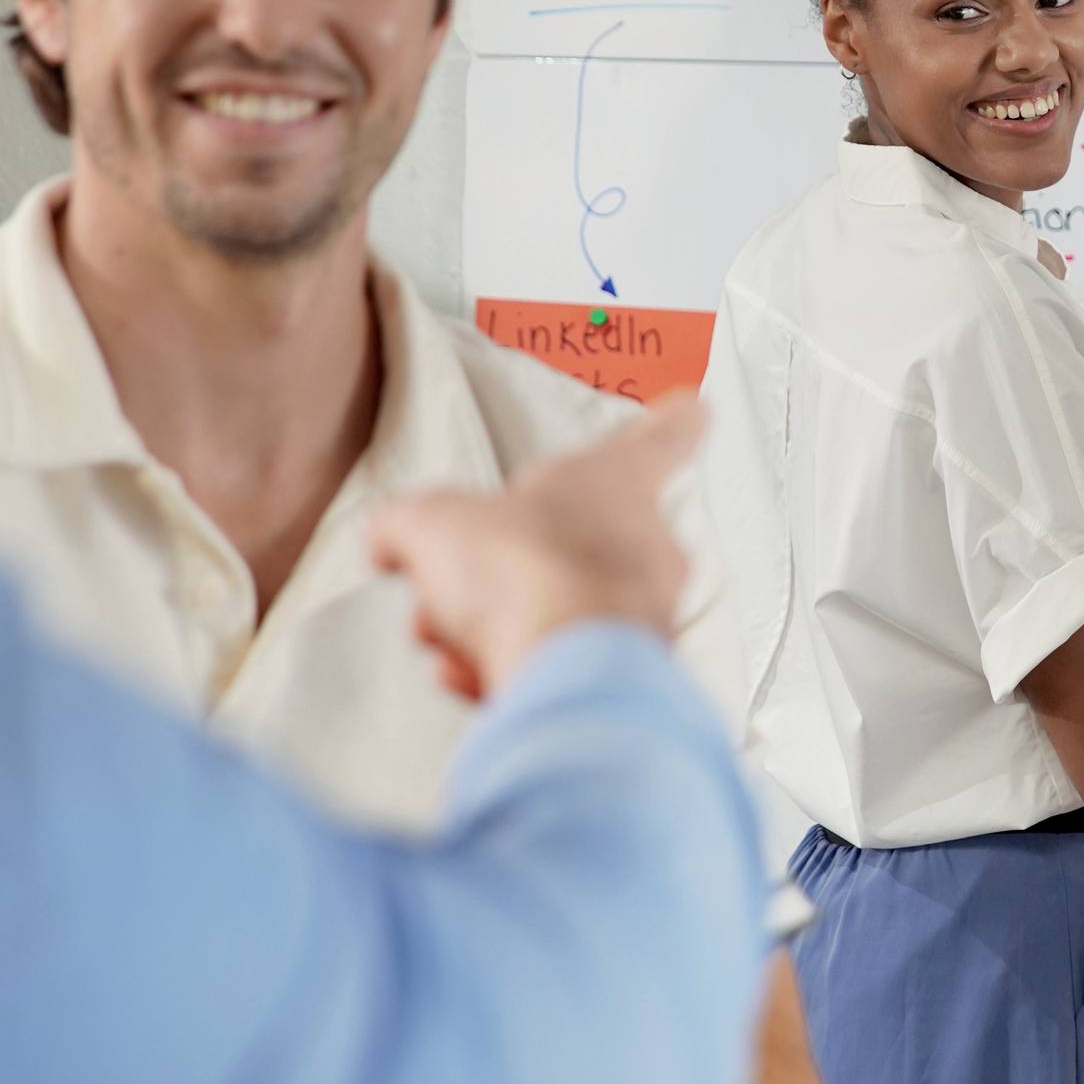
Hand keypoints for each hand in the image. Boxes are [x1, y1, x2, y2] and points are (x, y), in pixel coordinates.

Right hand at [371, 395, 706, 700]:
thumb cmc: (526, 574)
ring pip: (558, 608)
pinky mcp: (630, 678)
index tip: (693, 404)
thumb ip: (407, 523)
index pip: (660, 437)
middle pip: (574, 542)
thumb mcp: (432, 522)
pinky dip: (513, 668)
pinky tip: (473, 675)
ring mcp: (644, 615)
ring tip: (448, 637)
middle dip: (500, 566)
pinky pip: (564, 664)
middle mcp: (648, 546)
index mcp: (617, 483)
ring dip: (493, 623)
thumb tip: (390, 540)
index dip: (670, 419)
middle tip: (452, 581)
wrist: (561, 669)